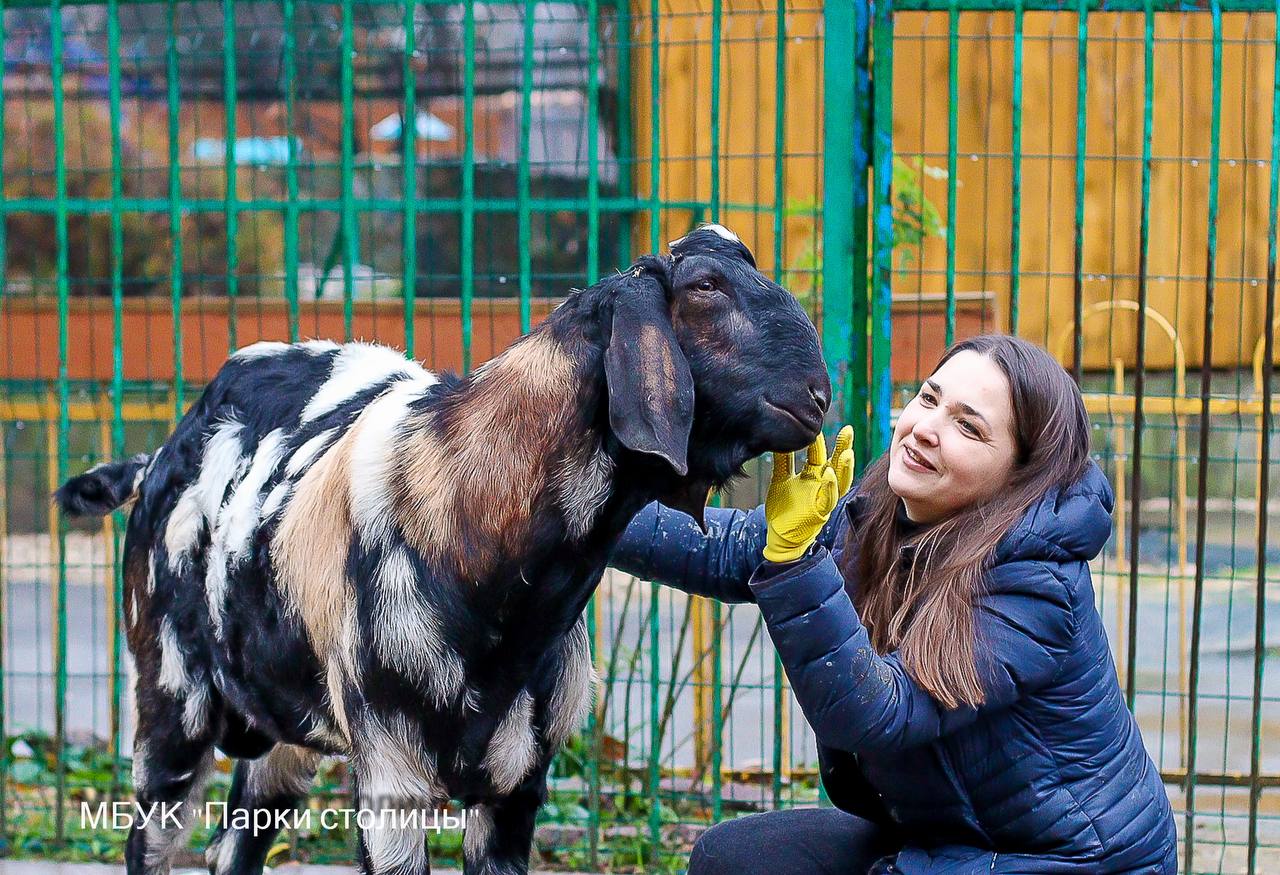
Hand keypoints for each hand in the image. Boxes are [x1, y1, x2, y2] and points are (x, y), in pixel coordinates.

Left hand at [763, 426, 854, 562]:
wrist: (779, 535)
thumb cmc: (783, 508)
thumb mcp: (781, 480)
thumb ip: (783, 462)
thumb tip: (778, 440)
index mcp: (813, 476)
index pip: (821, 454)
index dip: (823, 441)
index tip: (822, 424)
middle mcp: (821, 485)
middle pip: (837, 464)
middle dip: (844, 448)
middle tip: (848, 431)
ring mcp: (823, 498)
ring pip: (839, 481)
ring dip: (843, 468)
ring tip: (846, 454)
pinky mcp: (820, 512)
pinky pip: (828, 499)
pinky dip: (830, 487)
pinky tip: (829, 475)